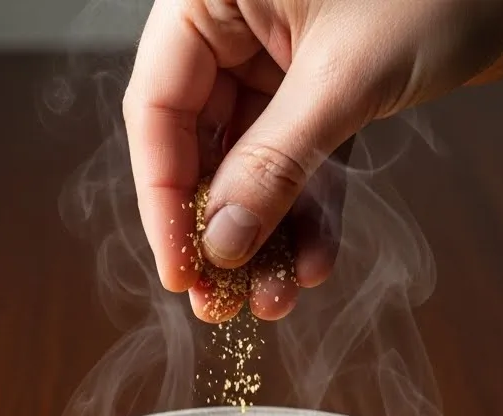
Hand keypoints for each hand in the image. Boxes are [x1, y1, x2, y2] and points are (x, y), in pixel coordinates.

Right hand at [123, 0, 502, 321]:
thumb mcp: (344, 79)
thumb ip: (275, 162)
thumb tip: (222, 243)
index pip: (158, 107)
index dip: (163, 197)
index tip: (179, 270)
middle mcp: (239, 22)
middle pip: (202, 143)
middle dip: (220, 228)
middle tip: (218, 301)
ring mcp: (283, 55)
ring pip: (254, 162)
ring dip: (266, 234)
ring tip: (273, 300)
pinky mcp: (329, 84)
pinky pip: (305, 159)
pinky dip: (310, 211)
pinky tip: (313, 264)